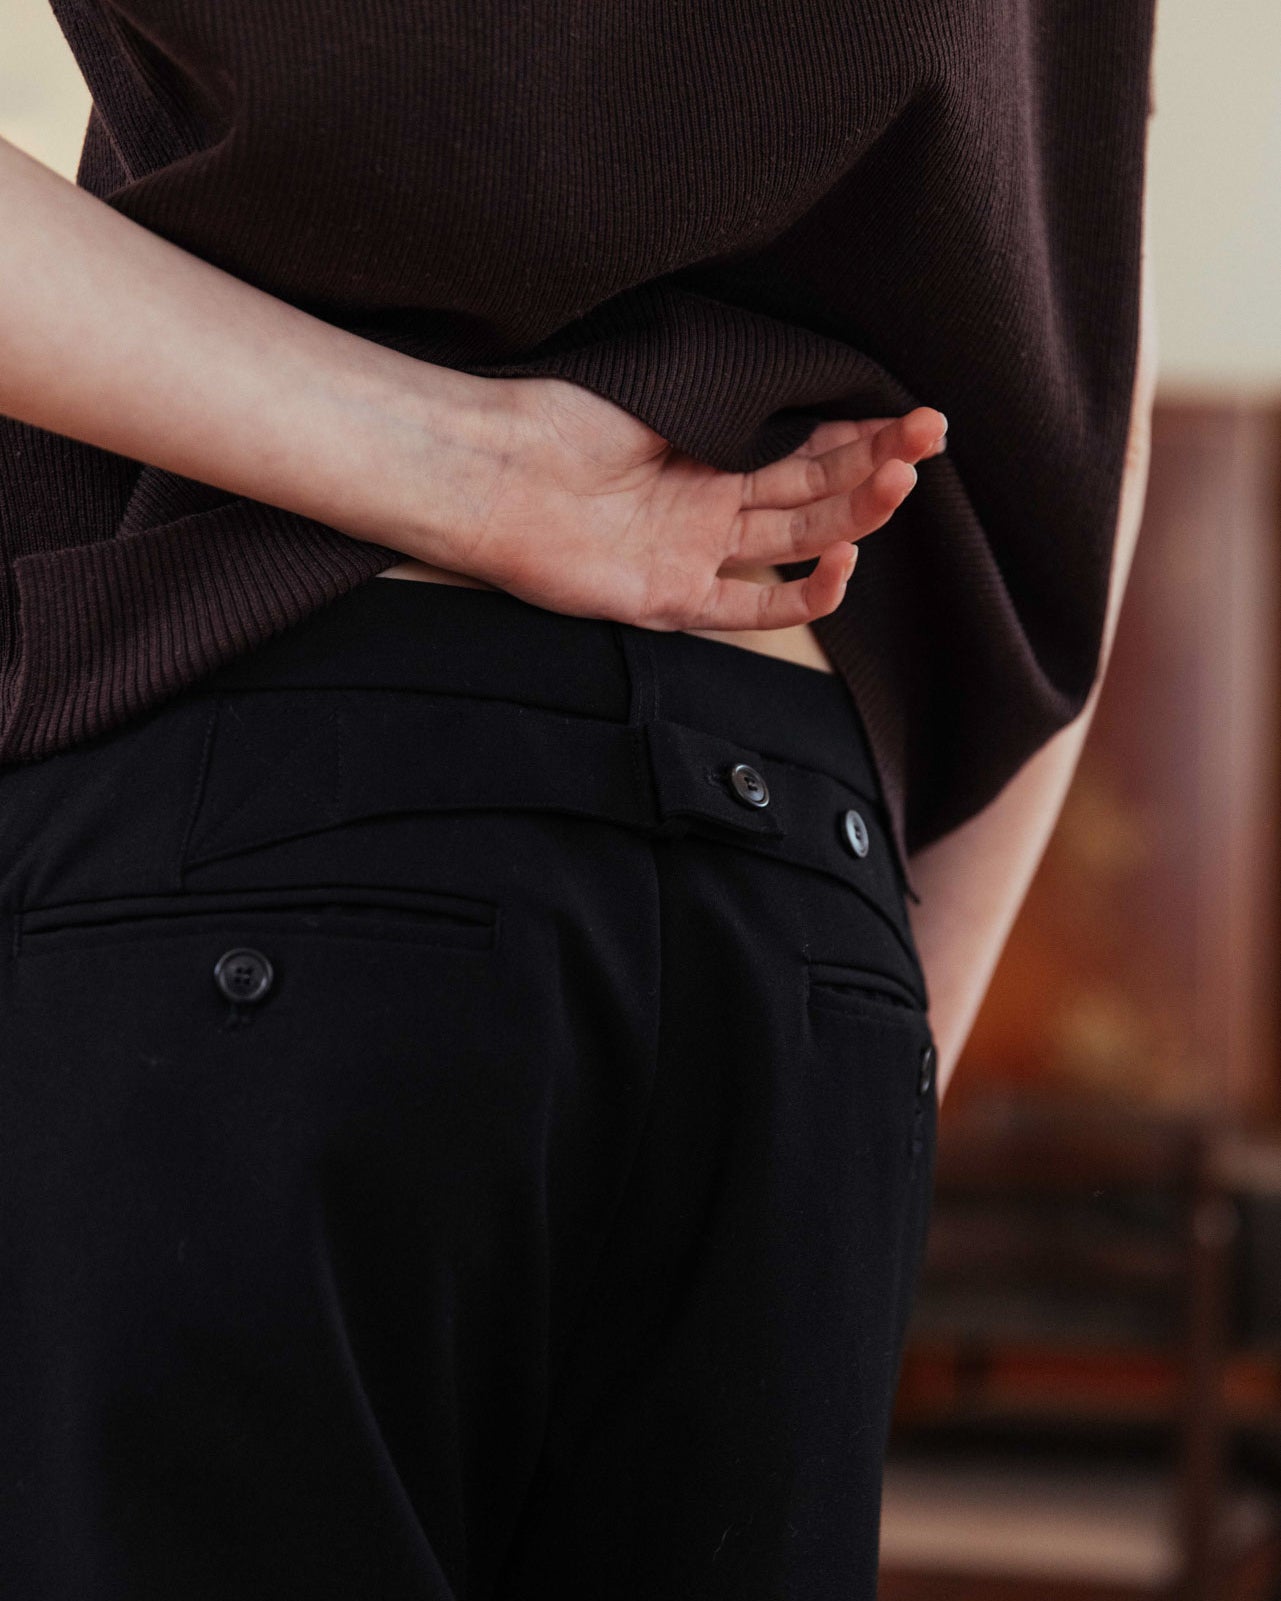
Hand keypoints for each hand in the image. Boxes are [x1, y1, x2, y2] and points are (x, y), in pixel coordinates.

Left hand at [434, 378, 947, 631]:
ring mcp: (695, 549)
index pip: (808, 441)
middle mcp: (710, 499)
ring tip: (902, 483)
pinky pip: (750, 606)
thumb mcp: (661, 383)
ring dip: (853, 512)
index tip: (915, 415)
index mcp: (712, 444)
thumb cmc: (562, 412)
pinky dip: (800, 592)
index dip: (864, 430)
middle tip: (929, 438)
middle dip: (877, 462)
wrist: (491, 472)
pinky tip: (843, 564)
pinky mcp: (672, 597)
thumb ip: (734, 390)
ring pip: (796, 535)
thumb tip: (809, 372)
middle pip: (814, 486)